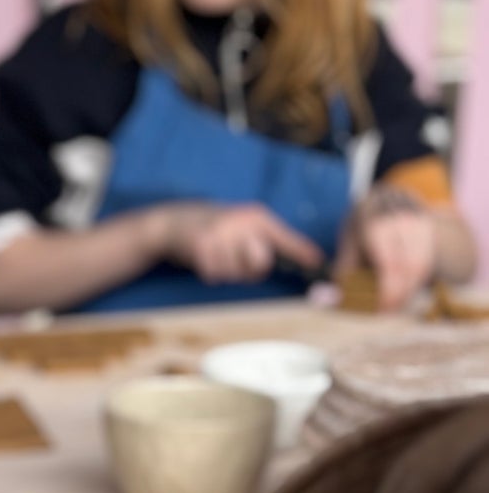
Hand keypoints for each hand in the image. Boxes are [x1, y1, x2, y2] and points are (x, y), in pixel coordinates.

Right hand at [156, 202, 323, 283]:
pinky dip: (209, 273)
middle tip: (236, 260)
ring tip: (216, 255)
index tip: (318, 263)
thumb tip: (302, 259)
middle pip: (261, 263)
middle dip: (250, 270)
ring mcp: (221, 234)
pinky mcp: (202, 247)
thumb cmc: (214, 227)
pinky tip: (203, 258)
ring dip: (226, 272)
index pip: (284, 237)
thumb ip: (268, 241)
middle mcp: (241, 222)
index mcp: (255, 216)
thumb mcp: (243, 225)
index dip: (301, 252)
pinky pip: (215, 276)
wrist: (174, 220)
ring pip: (236, 274)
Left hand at [336, 186, 436, 311]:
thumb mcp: (347, 245)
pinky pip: (427, 260)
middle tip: (387, 313)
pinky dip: (417, 281)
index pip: (389, 264)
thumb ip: (344, 271)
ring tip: (395, 306)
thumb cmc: (361, 230)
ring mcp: (417, 223)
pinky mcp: (428, 230)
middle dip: (399, 295)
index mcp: (375, 225)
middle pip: (408, 266)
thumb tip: (331, 300)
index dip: (388, 290)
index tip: (381, 309)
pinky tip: (405, 293)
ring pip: (421, 265)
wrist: (384, 200)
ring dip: (410, 290)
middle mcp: (399, 221)